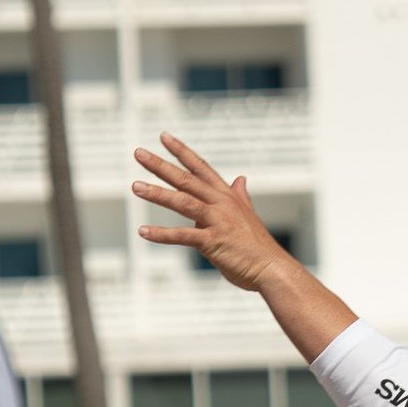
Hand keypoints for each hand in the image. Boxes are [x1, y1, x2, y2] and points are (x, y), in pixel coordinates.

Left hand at [132, 134, 289, 291]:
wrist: (272, 269)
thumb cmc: (258, 247)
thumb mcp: (248, 215)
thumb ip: (241, 196)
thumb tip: (241, 179)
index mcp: (227, 196)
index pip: (200, 167)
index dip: (181, 151)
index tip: (163, 137)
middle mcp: (222, 204)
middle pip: (186, 179)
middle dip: (161, 165)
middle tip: (138, 153)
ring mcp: (218, 222)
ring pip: (183, 202)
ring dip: (157, 194)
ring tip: (135, 186)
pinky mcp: (213, 242)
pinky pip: (183, 236)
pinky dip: (162, 234)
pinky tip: (143, 232)